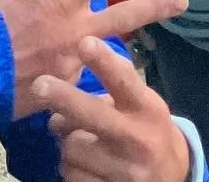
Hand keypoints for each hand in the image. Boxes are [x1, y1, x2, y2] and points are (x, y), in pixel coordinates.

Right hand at [0, 0, 187, 119]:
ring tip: (94, 59)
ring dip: (100, 58)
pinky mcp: (63, 90)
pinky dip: (58, 76)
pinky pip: (69, 79)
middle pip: (125, 16)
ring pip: (99, 56)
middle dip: (155, 7)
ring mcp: (72, 63)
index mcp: (62, 3)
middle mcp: (75, 32)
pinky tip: (36, 79)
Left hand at [38, 36, 192, 181]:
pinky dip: (71, 168)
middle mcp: (136, 138)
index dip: (103, 61)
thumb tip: (68, 84)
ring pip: (71, 147)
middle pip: (92, 115)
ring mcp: (122, 170)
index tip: (84, 41)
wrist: (170, 179)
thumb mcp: (144, 104)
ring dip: (67, 142)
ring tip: (81, 141)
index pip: (124, 81)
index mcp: (147, 109)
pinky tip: (86, 165)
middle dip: (64, 97)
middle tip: (39, 84)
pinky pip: (70, 176)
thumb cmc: (148, 131)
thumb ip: (114, 90)